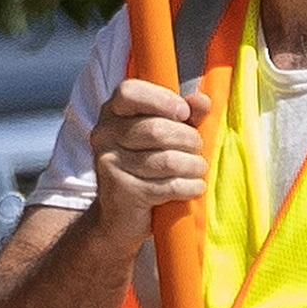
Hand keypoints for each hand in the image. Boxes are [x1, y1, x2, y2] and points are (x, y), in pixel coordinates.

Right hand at [90, 72, 211, 228]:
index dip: (162, 99)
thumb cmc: (147, 166)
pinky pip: (168, 186)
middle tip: (198, 148)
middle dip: (189, 139)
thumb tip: (202, 101)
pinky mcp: (121, 192)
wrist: (119, 215)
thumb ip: (186, 115)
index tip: (184, 113)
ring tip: (198, 169)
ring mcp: (109, 164)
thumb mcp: (166, 135)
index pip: (130, 92)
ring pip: (166, 160)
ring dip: (193, 165)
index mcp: (112, 112)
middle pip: (157, 129)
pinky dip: (190, 186)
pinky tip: (195, 187)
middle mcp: (104, 135)